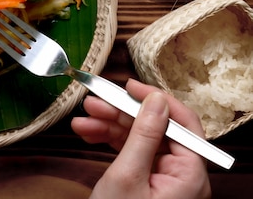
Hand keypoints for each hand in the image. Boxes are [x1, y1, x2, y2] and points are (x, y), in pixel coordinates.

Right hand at [71, 79, 210, 198]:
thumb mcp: (127, 175)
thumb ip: (144, 135)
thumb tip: (156, 100)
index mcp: (189, 176)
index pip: (183, 124)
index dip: (156, 100)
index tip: (128, 86)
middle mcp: (182, 177)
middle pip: (156, 130)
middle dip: (122, 114)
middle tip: (94, 102)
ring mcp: (164, 181)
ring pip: (140, 140)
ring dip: (110, 127)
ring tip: (82, 121)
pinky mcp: (147, 184)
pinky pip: (132, 154)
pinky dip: (109, 142)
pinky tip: (88, 135)